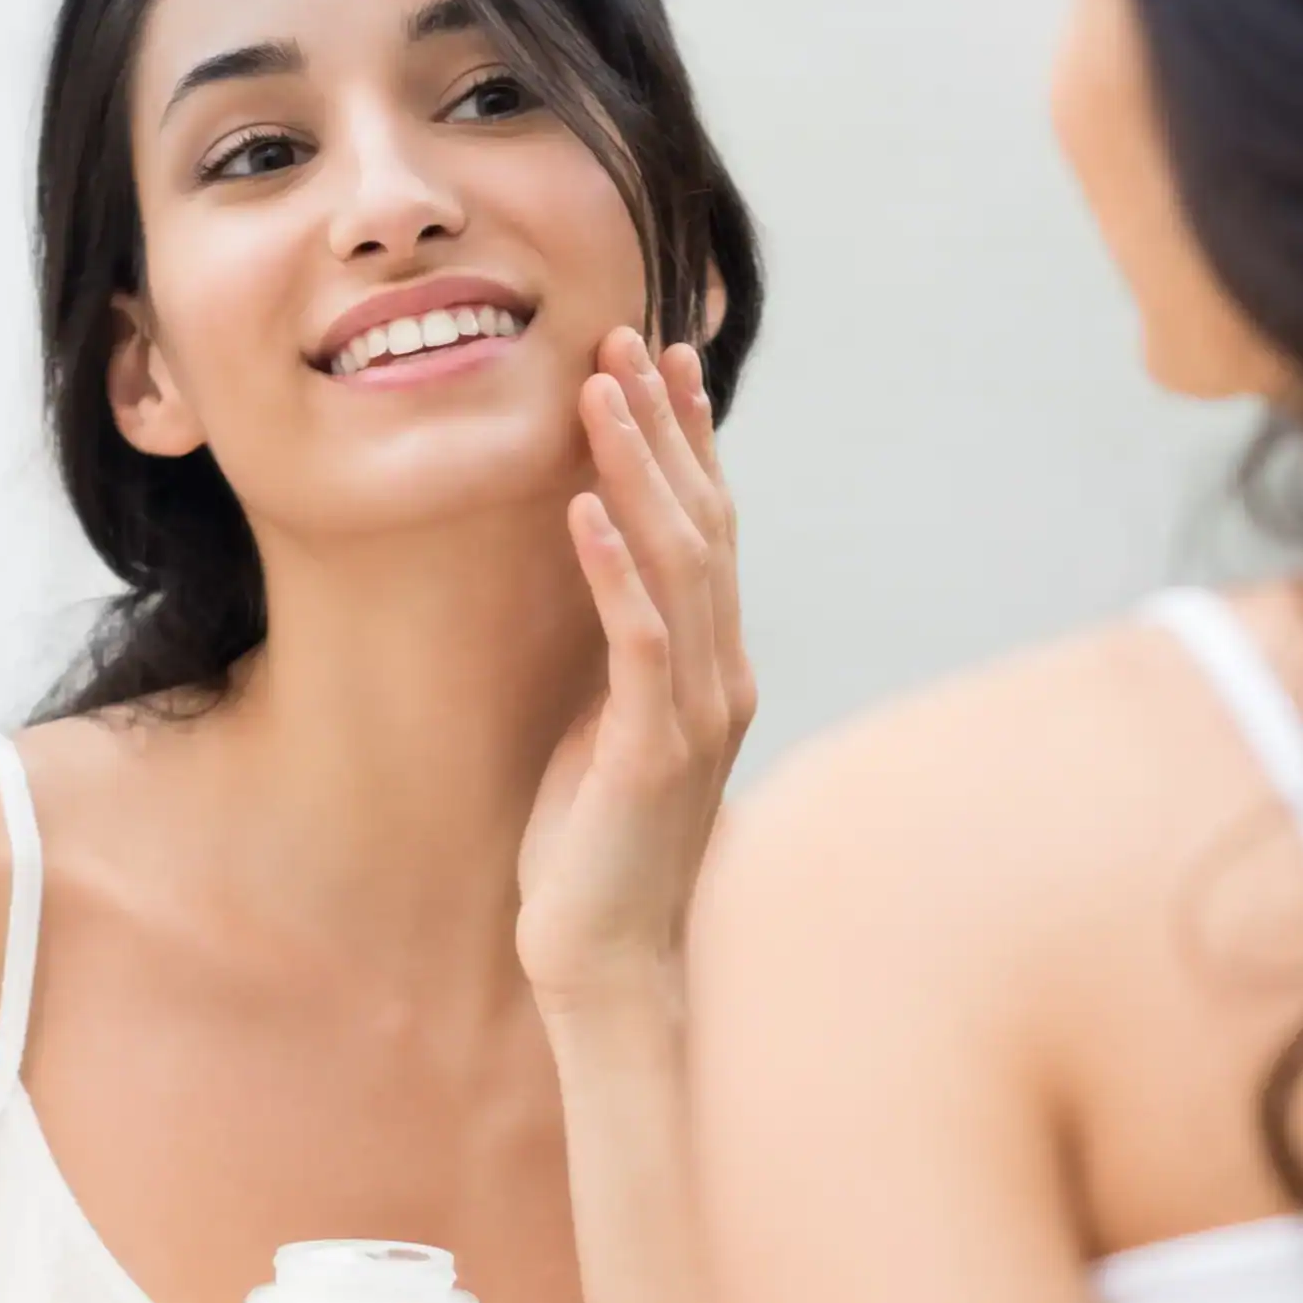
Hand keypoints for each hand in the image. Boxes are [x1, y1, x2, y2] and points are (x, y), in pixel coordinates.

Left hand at [518, 328, 754, 1014]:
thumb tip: (602, 585)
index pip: (712, 529)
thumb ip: (625, 661)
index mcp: (717, 668)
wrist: (610, 962)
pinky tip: (578, 509)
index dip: (691, 440)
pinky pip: (638, 641)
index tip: (664, 360)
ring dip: (636, 470)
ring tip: (599, 392)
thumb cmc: (596, 853)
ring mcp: (698, 714)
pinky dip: (610, 568)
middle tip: (627, 339)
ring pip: (679, 564)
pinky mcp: (653, 752)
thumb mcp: (612, 732)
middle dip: (666, 427)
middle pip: (705, 524)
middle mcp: (725, 677)